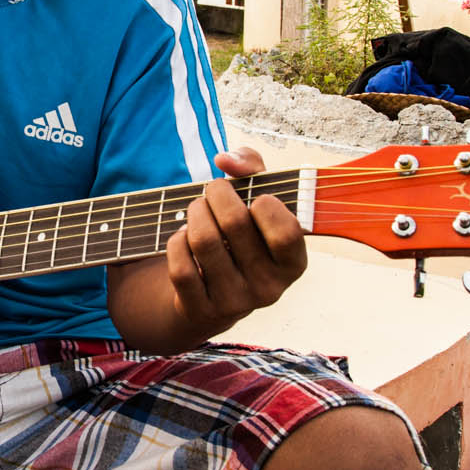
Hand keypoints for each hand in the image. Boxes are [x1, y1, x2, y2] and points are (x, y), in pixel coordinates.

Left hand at [164, 147, 306, 332]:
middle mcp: (269, 289)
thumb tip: (225, 159)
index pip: (286, 232)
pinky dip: (176, 241)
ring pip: (203, 240)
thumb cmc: (244, 235)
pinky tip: (184, 238)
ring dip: (194, 212)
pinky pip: (180, 265)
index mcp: (293, 264)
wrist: (215, 293)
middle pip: (235, 223)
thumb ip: (252, 168)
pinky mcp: (202, 310)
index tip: (255, 198)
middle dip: (216, 192)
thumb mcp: (258, 202)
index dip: (266, 205)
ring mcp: (235, 303)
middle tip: (213, 190)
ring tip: (197, 209)